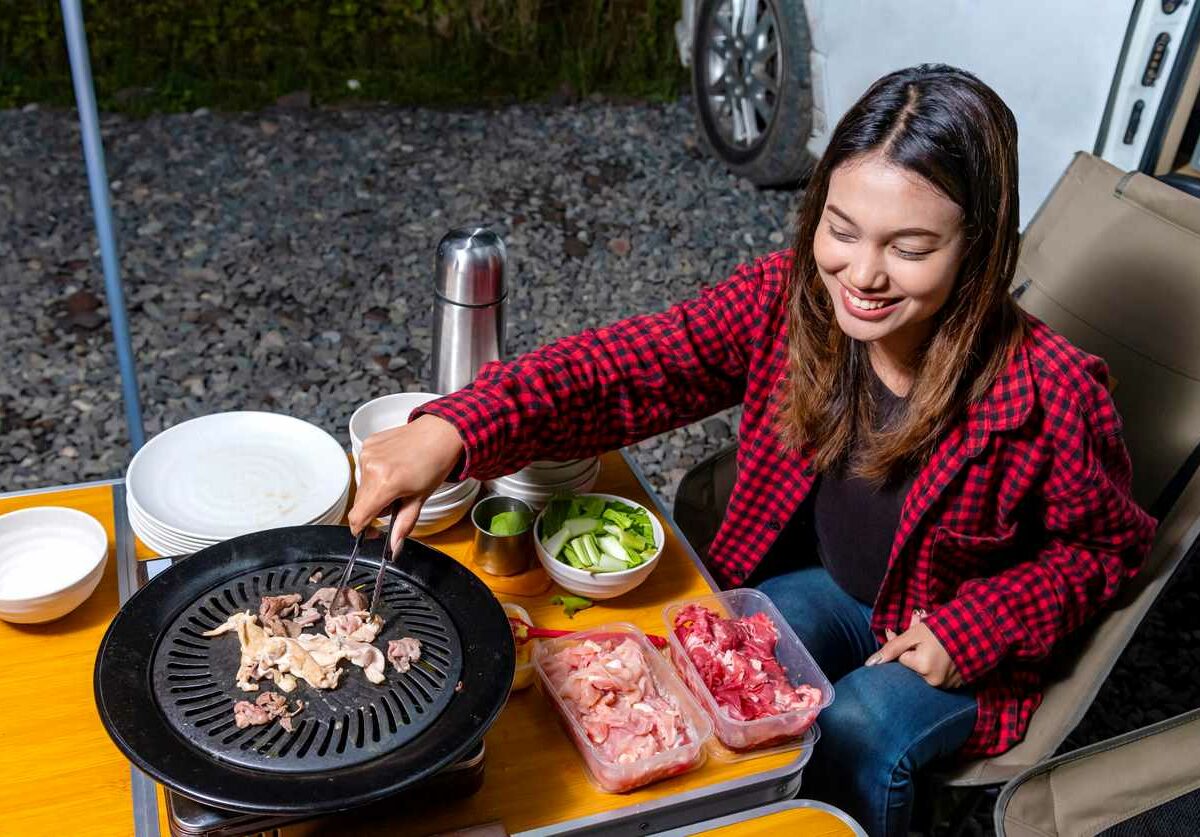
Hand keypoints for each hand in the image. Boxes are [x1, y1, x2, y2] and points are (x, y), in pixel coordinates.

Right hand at [347, 414, 464, 549]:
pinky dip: (375, 473)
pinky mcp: (367, 444)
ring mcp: (367, 453)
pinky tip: (393, 466)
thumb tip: (394, 548)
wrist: (440, 432)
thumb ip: (403, 525)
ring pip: (362, 486)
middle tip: (397, 500)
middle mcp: (371, 468)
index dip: (363, 529)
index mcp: (384, 484)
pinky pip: (364, 468)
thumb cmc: (435, 463)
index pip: (358, 517)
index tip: (372, 532)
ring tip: (398, 481)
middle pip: (360, 503)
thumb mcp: (420, 498)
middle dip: (375, 508)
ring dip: (375, 490)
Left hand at [865, 609, 963, 688]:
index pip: (901, 659)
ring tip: (935, 641)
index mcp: (923, 667)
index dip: (903, 645)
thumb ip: (892, 648)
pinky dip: (938, 663)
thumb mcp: (914, 634)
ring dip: (925, 655)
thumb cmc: (943, 629)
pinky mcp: (957, 685)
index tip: (905, 633)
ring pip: (925, 669)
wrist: (978, 630)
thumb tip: (869, 664)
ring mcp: (947, 684)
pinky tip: (943, 652)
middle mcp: (934, 680)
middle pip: (913, 665)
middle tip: (922, 631)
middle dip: (913, 649)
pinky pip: (939, 674)